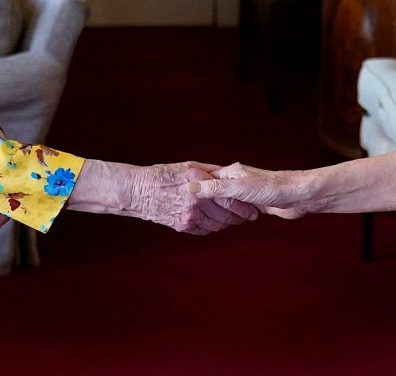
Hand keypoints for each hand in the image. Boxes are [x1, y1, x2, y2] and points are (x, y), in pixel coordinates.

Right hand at [130, 161, 260, 233]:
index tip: (255, 207)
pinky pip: (205, 230)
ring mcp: (189, 216)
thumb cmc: (165, 174)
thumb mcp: (190, 166)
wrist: (140, 191)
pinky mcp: (183, 226)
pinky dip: (213, 227)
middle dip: (242, 217)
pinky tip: (217, 221)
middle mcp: (196, 201)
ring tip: (235, 219)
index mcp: (200, 183)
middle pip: (227, 215)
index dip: (245, 206)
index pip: (230, 199)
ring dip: (228, 223)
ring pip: (218, 225)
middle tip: (251, 215)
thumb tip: (230, 172)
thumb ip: (212, 171)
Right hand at [188, 162, 307, 218]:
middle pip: (213, 194)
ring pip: (224, 205)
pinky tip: (226, 224)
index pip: (206, 181)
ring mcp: (245, 193)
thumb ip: (214, 189)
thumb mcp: (239, 188)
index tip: (181, 199)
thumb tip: (189, 188)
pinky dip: (229, 218)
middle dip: (205, 206)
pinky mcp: (254, 204)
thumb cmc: (272, 187)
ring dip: (219, 214)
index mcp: (230, 173)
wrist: (299, 195)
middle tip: (192, 217)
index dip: (195, 191)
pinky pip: (235, 212)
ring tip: (210, 223)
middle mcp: (236, 181)